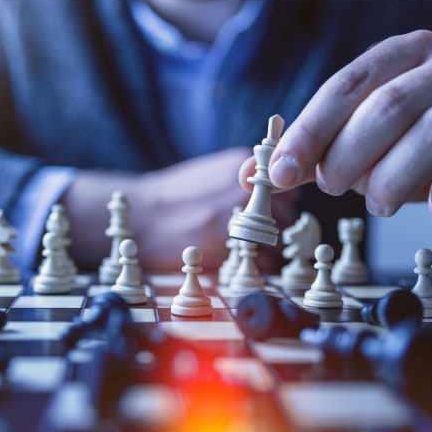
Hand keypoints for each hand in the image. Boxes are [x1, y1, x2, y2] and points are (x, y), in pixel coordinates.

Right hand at [63, 147, 297, 270]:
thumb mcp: (210, 171)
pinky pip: (262, 262)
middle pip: (286, 215)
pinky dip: (257, 265)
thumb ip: (243, 178)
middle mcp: (244, 191)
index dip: (280, 203)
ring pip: (276, 241)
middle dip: (274, 226)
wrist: (143, 216)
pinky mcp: (228, 249)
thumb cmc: (174, 196)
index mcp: (241, 166)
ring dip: (267, 247)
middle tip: (253, 232)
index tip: (270, 211)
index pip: (288, 187)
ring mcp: (237, 220)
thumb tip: (272, 190)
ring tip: (243, 246)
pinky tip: (237, 258)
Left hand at [240, 30, 431, 227]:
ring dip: (393, 179)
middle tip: (334, 187)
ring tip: (377, 203)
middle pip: (390, 105)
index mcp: (404, 56)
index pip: (347, 85)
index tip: (281, 173)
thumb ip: (308, 155)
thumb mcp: (355, 144)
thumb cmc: (409, 149)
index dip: (309, 131)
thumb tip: (251, 174)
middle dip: (348, 156)